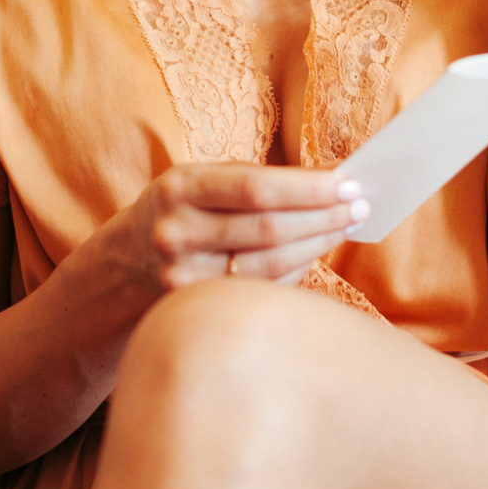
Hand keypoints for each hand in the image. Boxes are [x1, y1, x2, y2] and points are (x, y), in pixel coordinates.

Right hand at [114, 163, 369, 290]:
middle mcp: (177, 233)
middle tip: (360, 204)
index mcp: (180, 187)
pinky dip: (297, 269)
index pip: (256, 189)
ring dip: (318, 243)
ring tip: (346, 224)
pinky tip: (317, 252)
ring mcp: (184, 277)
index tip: (348, 182)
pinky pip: (262, 290)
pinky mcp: (197, 309)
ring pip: (271, 265)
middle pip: (269, 229)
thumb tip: (332, 182)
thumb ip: (256, 181)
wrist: (128, 260)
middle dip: (322, 215)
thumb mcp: (203, 180)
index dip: (307, 188)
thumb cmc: (185, 207)